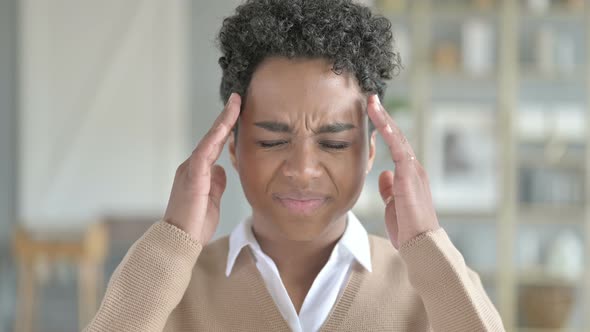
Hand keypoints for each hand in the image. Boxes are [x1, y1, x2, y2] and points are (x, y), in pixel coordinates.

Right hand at [163, 93, 240, 244]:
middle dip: (226, 118)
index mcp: (199, 172)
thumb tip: (221, 170)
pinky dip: (215, 137)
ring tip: (236, 104)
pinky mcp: (192, 175)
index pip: (215, 145)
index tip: (238, 113)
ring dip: (223, 121)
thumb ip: (216, 183)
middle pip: (212, 137)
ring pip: (209, 139)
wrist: (180, 239)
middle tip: (238, 99)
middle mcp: (193, 166)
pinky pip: (205, 151)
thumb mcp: (212, 200)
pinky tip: (226, 125)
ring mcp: (191, 169)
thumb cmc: (195, 223)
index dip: (226, 128)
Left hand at [366, 95, 439, 248]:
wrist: (419, 243)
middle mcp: (412, 168)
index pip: (394, 145)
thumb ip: (389, 188)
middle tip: (370, 99)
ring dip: (384, 119)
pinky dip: (391, 135)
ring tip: (372, 103)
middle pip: (396, 136)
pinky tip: (381, 122)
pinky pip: (399, 150)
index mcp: (408, 174)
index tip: (371, 114)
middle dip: (383, 117)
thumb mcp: (393, 204)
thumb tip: (383, 175)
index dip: (383, 129)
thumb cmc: (407, 227)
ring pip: (398, 138)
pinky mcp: (410, 175)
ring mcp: (413, 170)